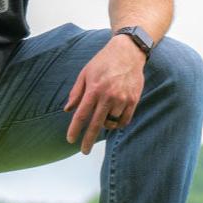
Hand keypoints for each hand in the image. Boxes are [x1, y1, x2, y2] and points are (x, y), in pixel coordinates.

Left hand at [65, 35, 145, 154]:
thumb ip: (76, 92)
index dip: (75, 129)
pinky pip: (125, 120)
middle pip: (96, 125)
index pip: (81, 115)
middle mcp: (108, 96)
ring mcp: (122, 99)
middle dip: (88, 140)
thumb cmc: (103, 61)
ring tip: (103, 119)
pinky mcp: (133, 100)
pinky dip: (118, 123)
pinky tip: (114, 119)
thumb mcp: (85, 73)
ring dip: (105, 125)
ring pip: (111, 123)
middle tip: (84, 151)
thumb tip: (68, 110)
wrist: (128, 52)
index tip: (70, 140)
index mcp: (94, 89)